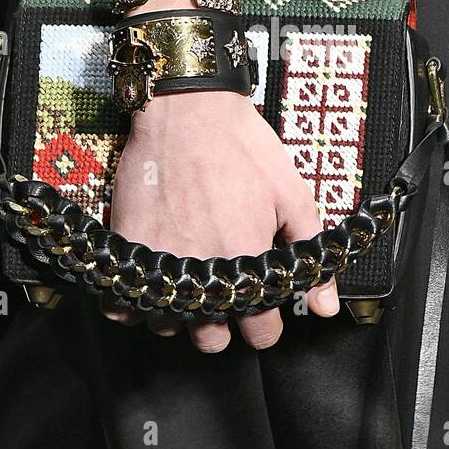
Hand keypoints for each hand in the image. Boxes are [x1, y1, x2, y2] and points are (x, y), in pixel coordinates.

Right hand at [100, 85, 340, 351]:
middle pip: (211, 339)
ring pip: (167, 326)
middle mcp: (202, 270)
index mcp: (247, 259)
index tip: (262, 309)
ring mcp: (159, 262)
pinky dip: (133, 302)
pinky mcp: (126, 248)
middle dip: (223, 324)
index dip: (266, 325)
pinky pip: (121, 306)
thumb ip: (311, 251)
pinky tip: (152, 280)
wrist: (186, 108)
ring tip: (189, 280)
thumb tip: (327, 306)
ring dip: (179, 313)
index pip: (261, 334)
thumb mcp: (292, 193)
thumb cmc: (241, 146)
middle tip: (224, 291)